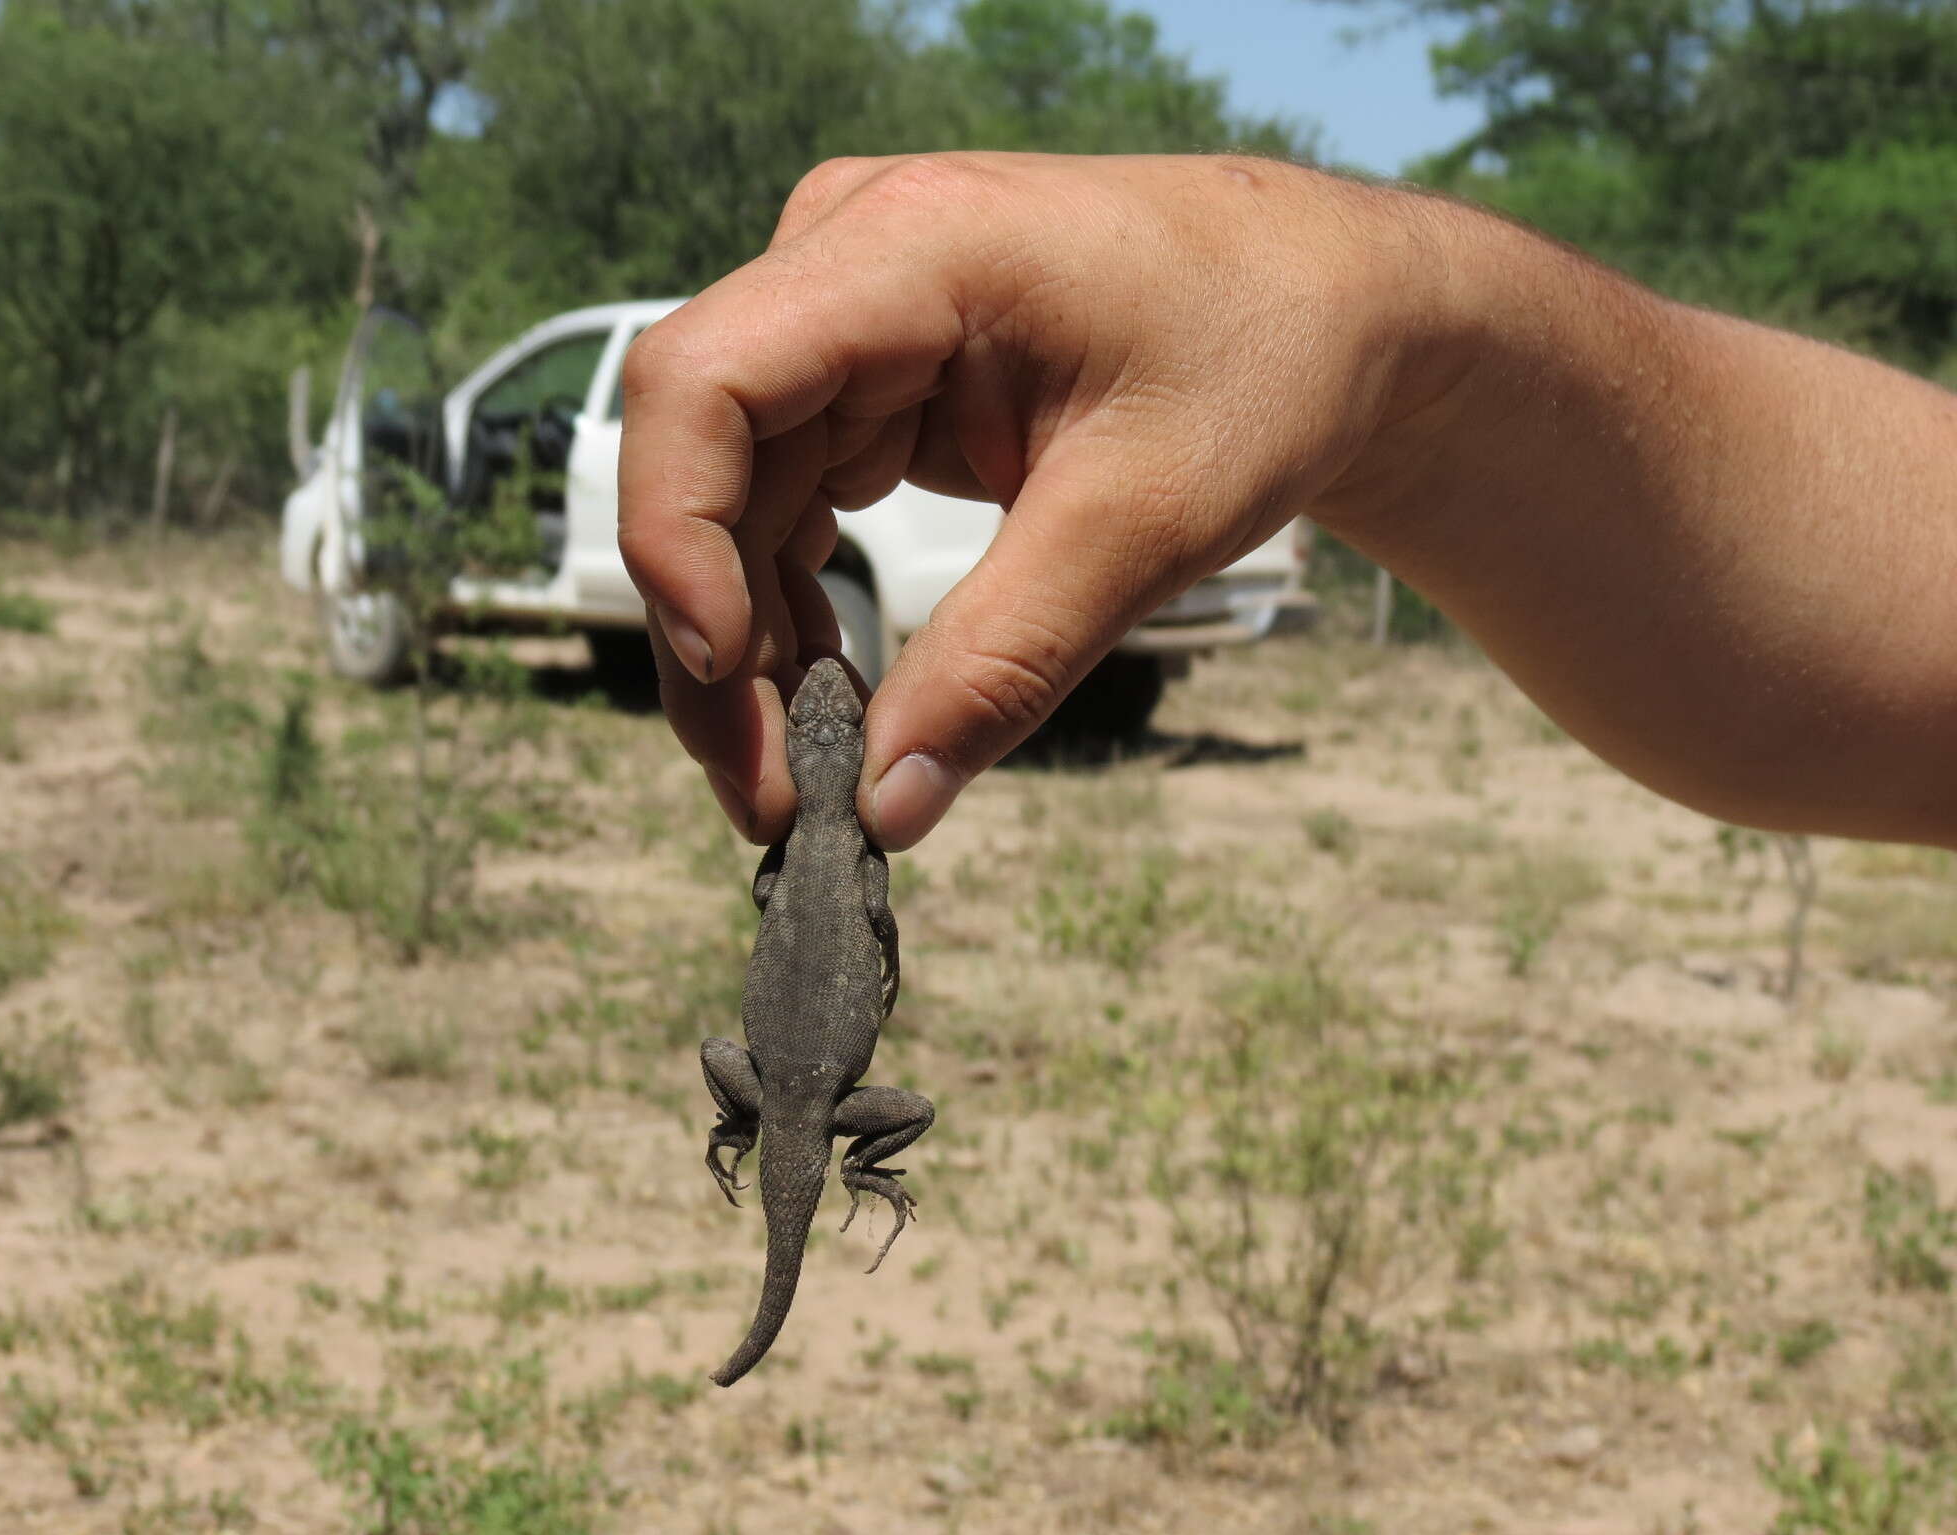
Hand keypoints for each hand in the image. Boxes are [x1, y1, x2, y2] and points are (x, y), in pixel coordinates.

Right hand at [618, 151, 1469, 847]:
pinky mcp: (870, 371)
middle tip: (769, 796)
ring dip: (748, 645)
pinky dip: (793, 607)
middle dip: (715, 640)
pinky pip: (785, 500)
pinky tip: (834, 698)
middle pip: (700, 459)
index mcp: (910, 248)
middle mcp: (849, 259)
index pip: (703, 380)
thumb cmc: (1264, 365)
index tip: (728, 681)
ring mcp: (851, 313)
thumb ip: (1006, 663)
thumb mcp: (1145, 523)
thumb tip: (884, 810)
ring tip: (805, 779)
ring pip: (731, 497)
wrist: (1333, 312)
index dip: (677, 537)